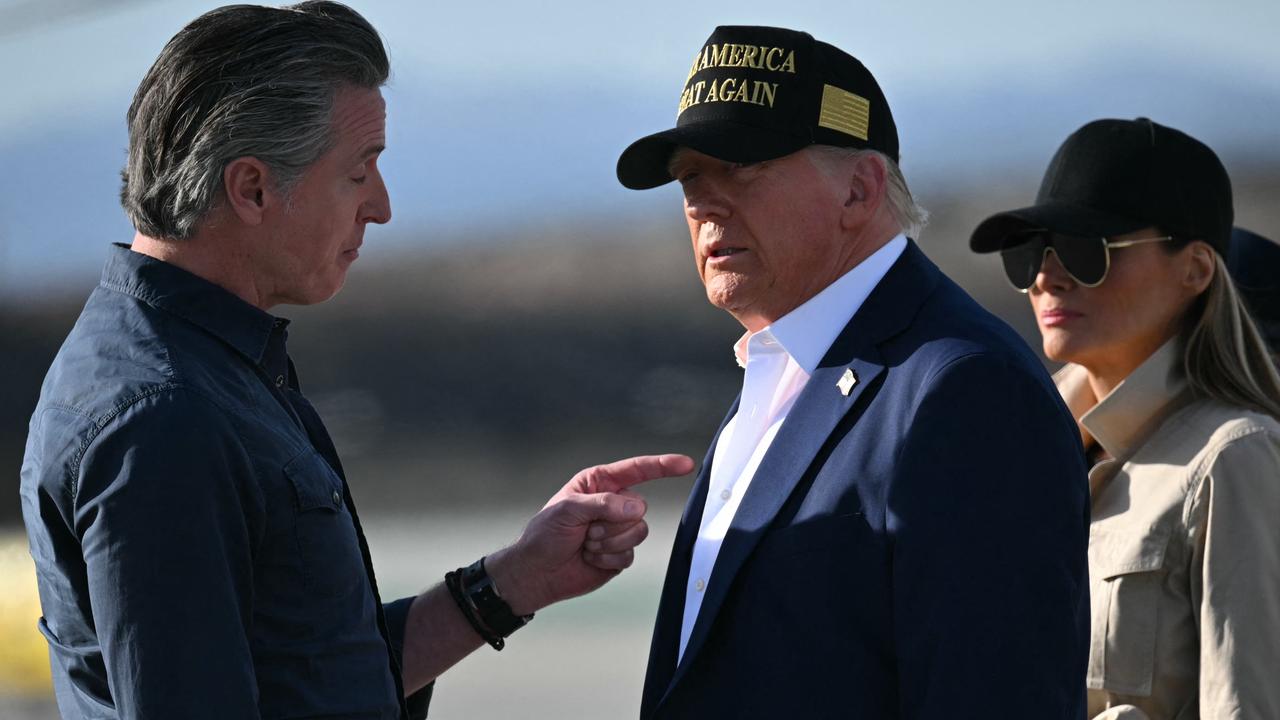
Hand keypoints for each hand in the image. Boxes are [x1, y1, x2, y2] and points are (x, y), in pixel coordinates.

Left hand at [486, 454, 693, 614]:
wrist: (538, 572)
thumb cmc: (544, 535)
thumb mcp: (567, 509)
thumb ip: (603, 504)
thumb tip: (638, 508)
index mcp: (599, 483)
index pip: (637, 470)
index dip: (663, 466)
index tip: (686, 464)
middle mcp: (612, 504)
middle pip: (639, 508)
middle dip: (611, 523)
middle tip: (585, 531)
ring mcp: (617, 530)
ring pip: (638, 532)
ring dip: (609, 542)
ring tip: (586, 545)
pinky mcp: (619, 554)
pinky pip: (629, 554)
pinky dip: (607, 559)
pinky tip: (589, 559)